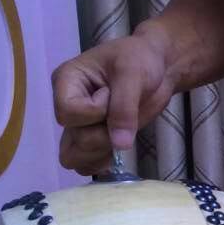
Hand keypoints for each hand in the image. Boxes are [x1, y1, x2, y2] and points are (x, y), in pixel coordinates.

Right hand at [52, 28, 177, 175]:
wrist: (157, 68)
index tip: (111, 93)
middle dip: (103, 135)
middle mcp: (67, 105)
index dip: (94, 112)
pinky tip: (119, 148)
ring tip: (122, 132)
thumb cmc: (140, 59)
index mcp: (66, 81)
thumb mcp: (133, 74)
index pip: (67, 112)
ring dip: (101, 153)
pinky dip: (101, 162)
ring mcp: (78, 125)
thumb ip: (124, 107)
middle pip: (72, 140)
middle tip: (124, 115)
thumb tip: (119, 145)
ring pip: (73, 158)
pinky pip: (85, 165)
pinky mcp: (92, 139)